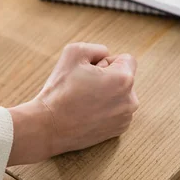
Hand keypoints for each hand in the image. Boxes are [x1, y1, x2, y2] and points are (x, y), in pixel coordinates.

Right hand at [7, 43, 137, 164]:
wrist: (49, 127)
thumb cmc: (61, 89)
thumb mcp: (74, 52)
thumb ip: (97, 48)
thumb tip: (106, 55)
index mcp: (124, 79)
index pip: (127, 59)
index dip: (107, 61)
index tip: (91, 71)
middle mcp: (130, 100)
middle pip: (124, 77)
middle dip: (108, 77)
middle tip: (84, 86)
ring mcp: (125, 118)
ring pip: (120, 95)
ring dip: (107, 93)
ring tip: (84, 100)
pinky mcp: (118, 131)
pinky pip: (116, 111)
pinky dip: (105, 109)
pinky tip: (87, 112)